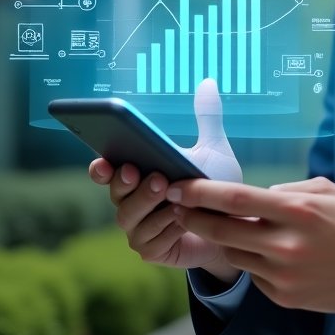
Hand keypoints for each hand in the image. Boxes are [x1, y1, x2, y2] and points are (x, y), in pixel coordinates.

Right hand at [87, 79, 242, 280]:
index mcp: (137, 177)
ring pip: (132, 219)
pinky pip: (152, 241)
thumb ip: (206, 118)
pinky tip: (183, 221)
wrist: (233, 229)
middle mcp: (131, 203)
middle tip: (148, 174)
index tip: (103, 161)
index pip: (106, 172)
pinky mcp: (152, 251)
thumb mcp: (213, 150)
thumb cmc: (215, 189)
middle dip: (128, 185)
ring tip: (172, 196)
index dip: (100, 168)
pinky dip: (168, 230)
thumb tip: (209, 82)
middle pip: (117, 194)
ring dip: (151, 207)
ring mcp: (139, 230)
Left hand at [165, 176, 334, 315]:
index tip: (179, 187)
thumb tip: (255, 197)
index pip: (235, 199)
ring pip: (234, 255)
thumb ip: (287, 191)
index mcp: (297, 211)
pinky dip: (256, 262)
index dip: (201, 193)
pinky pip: (255, 275)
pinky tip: (274, 255)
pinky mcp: (285, 297)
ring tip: (234, 229)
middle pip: (222, 231)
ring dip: (226, 240)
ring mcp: (284, 275)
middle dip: (193, 218)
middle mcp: (286, 244)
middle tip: (178, 208)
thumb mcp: (326, 191)